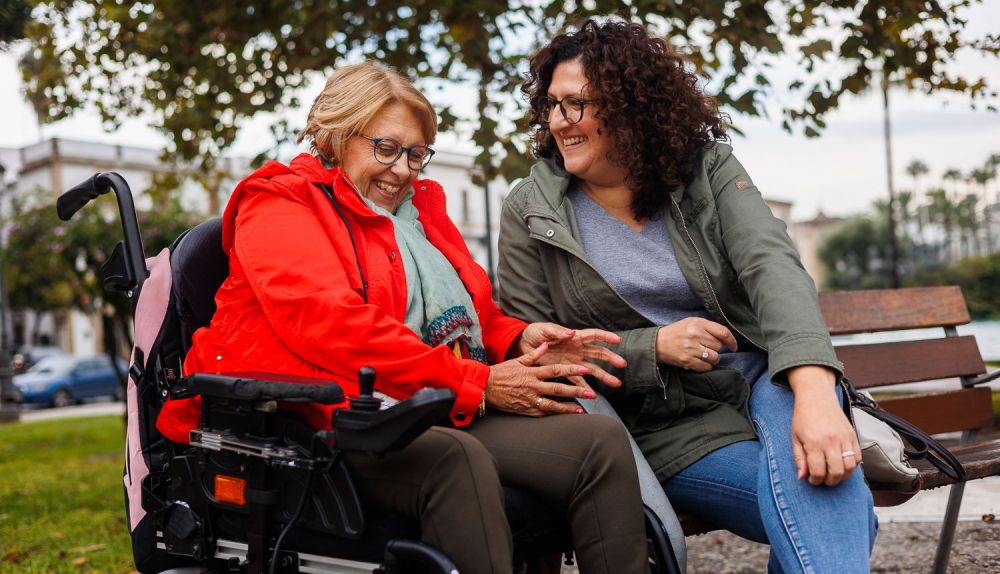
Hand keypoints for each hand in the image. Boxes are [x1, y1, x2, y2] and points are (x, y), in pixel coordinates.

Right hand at [487, 342, 595, 415]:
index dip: (571, 369)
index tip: (585, 369)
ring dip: (568, 407)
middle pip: (558, 389)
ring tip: (581, 409)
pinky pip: (543, 413)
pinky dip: (555, 414)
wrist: (484, 388)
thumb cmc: (501, 373)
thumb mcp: (517, 360)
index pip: (556, 370)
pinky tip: (565, 415)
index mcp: (532, 372)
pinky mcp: (526, 410)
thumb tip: (547, 345)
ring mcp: (530, 400)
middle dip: (576, 391)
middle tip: (591, 393)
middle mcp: (533, 387)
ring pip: (553, 404)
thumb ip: (534, 354)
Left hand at [517, 322, 626, 387]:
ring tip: (616, 383)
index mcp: (574, 337)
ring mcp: (572, 362)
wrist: (523, 345)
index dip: (606, 337)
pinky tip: (593, 395)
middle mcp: (577, 349)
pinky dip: (585, 388)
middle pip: (598, 353)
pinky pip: (577, 381)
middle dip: (611, 359)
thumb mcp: (544, 330)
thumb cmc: (535, 333)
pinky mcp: (564, 372)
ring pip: (592, 369)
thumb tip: (571, 332)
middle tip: (622, 364)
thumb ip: (556, 332)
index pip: (593, 335)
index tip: (618, 341)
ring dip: (604, 376)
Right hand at [655, 317, 736, 370]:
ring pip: (715, 358)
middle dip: (715, 348)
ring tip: (704, 355)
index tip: (734, 347)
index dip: (732, 341)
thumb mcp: (691, 322)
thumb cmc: (677, 332)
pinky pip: (706, 367)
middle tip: (706, 347)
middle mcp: (695, 335)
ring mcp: (691, 349)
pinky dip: (706, 366)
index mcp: (698, 323)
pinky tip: (699, 361)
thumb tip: (726, 338)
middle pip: (719, 346)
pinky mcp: (687, 360)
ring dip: (712, 359)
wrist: (658, 343)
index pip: (723, 332)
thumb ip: (708, 327)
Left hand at [789, 365, 861, 486]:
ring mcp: (844, 438)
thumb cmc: (803, 417)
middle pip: (836, 472)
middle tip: (824, 480)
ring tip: (834, 474)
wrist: (816, 396)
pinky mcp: (852, 435)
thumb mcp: (795, 437)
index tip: (812, 480)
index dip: (815, 480)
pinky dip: (852, 465)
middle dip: (830, 481)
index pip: (818, 471)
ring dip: (843, 476)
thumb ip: (799, 458)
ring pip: (850, 467)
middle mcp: (831, 441)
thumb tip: (802, 477)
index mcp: (814, 442)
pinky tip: (843, 464)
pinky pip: (858, 457)